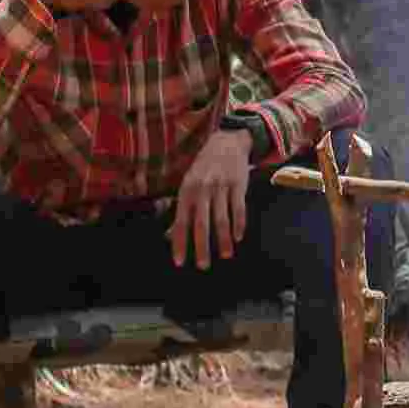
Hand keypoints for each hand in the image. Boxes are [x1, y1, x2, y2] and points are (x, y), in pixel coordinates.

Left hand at [168, 129, 251, 269]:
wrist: (228, 142)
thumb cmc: (204, 167)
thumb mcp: (188, 184)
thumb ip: (181, 210)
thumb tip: (169, 236)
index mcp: (186, 191)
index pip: (181, 222)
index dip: (180, 243)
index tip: (180, 262)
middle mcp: (202, 190)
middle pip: (201, 224)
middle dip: (201, 247)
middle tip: (203, 266)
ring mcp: (221, 187)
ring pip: (222, 219)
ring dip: (223, 240)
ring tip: (224, 255)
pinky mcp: (238, 185)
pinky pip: (239, 208)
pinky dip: (239, 224)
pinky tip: (238, 237)